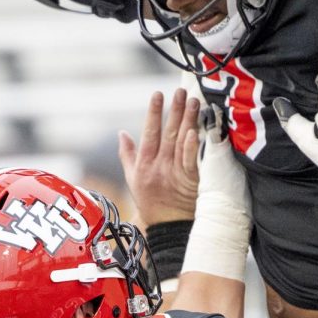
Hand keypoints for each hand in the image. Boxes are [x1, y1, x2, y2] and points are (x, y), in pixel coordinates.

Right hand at [118, 88, 199, 225]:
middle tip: (180, 90)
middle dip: (174, 110)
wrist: (168, 227)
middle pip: (168, 133)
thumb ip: (127, 154)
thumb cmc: (151, 201)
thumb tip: (121, 133)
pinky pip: (192, 162)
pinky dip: (193, 147)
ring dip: (188, 121)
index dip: (153, 113)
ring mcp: (175, 173)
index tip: (157, 94)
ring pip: (182, 142)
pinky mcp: (191, 182)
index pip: (149, 132)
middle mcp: (159, 166)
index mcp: (144, 163)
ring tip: (193, 102)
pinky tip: (196, 132)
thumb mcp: (132, 179)